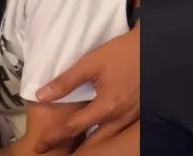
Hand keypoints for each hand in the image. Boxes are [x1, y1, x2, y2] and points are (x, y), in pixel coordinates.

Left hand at [33, 27, 139, 152]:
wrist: (152, 47)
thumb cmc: (122, 52)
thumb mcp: (91, 63)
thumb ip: (66, 81)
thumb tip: (42, 95)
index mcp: (106, 107)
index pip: (73, 127)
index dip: (54, 137)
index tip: (40, 145)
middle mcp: (119, 117)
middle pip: (93, 141)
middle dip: (75, 147)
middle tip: (57, 148)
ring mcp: (131, 117)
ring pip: (108, 138)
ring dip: (91, 143)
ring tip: (76, 144)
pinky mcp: (138, 112)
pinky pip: (119, 129)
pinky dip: (106, 134)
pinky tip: (100, 131)